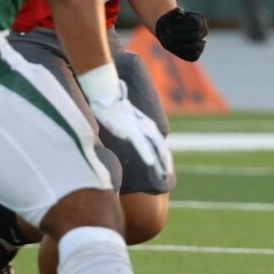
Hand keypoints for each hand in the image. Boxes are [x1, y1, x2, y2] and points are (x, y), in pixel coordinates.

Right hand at [79, 64, 172, 181]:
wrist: (107, 96)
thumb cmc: (116, 110)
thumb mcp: (129, 122)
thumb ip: (134, 131)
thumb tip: (132, 140)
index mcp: (148, 126)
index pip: (160, 145)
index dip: (164, 158)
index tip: (165, 171)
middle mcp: (148, 127)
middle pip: (161, 148)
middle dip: (166, 164)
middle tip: (167, 177)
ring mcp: (141, 128)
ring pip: (155, 147)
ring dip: (161, 162)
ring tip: (165, 174)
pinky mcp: (131, 129)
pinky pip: (141, 144)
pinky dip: (147, 154)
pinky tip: (151, 163)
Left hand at [155, 7, 207, 61]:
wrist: (171, 31)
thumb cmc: (172, 21)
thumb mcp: (172, 14)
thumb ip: (175, 12)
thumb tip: (179, 10)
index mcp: (201, 19)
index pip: (195, 24)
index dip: (181, 27)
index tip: (167, 29)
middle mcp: (204, 32)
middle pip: (195, 36)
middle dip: (178, 37)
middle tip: (164, 37)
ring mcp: (202, 43)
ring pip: (194, 46)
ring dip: (179, 45)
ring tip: (165, 42)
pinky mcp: (196, 54)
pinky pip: (192, 55)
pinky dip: (180, 51)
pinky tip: (170, 47)